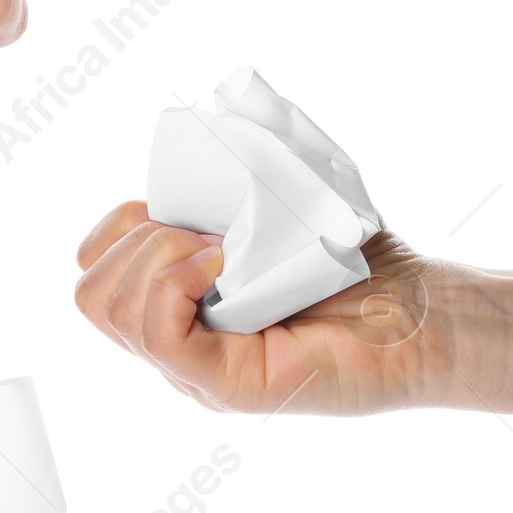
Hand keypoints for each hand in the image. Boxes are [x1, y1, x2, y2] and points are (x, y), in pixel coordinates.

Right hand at [75, 204, 441, 415]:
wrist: (424, 316)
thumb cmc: (363, 263)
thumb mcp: (281, 204)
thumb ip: (234, 179)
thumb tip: (210, 123)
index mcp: (179, 308)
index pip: (94, 269)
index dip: (121, 225)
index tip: (183, 206)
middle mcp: (179, 348)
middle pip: (89, 292)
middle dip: (133, 238)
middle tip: (210, 232)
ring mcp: (196, 373)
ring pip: (110, 309)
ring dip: (157, 253)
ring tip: (222, 248)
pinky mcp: (224, 388)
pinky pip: (157, 331)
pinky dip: (177, 280)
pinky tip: (225, 263)